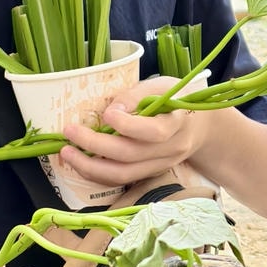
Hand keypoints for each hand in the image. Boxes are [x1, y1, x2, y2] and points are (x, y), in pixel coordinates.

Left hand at [58, 76, 205, 188]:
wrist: (199, 128)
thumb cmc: (177, 101)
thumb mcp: (162, 87)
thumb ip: (137, 95)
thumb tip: (111, 110)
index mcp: (177, 123)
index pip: (154, 132)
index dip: (128, 125)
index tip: (106, 114)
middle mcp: (170, 150)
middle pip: (130, 156)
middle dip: (95, 146)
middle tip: (69, 132)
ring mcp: (159, 166)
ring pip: (123, 175)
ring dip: (90, 167)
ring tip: (67, 152)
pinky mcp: (149, 174)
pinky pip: (121, 180)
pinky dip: (97, 173)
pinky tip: (80, 161)